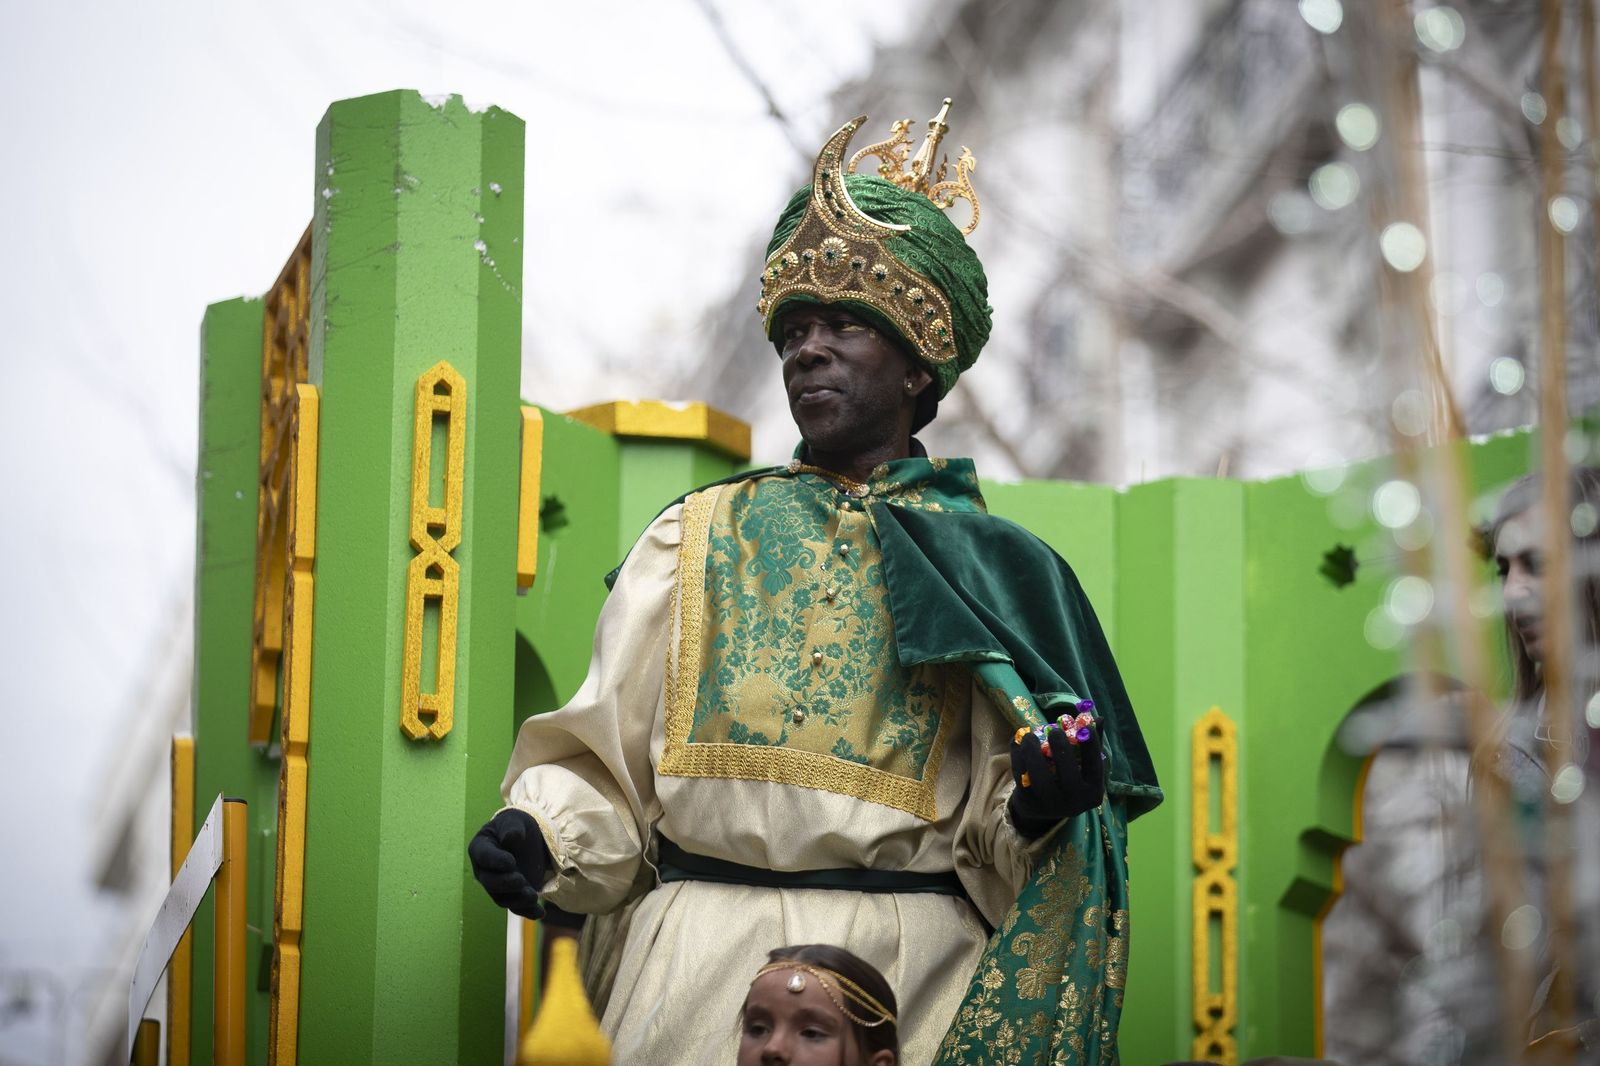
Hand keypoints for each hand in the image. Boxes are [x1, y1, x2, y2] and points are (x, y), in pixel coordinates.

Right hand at [468, 809, 549, 918]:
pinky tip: (540, 913)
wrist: (528, 839)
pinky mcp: (511, 895)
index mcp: (480, 849)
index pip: (484, 857)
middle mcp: (484, 871)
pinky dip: (527, 912)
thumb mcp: (515, 820)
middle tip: (522, 880)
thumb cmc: (516, 826)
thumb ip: (511, 827)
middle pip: (490, 882)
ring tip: (533, 896)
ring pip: (502, 898)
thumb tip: (511, 836)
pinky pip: (515, 907)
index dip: (496, 861)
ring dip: (517, 900)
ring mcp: (497, 885)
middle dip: (506, 883)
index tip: (511, 861)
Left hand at [1008, 720, 1103, 838]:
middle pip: (1068, 773)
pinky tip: (1017, 743)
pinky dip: (1017, 757)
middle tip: (1054, 730)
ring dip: (1033, 751)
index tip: (1086, 727)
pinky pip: (1022, 776)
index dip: (1092, 745)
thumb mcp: (1082, 768)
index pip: (1095, 766)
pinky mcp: (1029, 802)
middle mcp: (1074, 802)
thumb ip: (1090, 745)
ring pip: (1040, 776)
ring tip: (1029, 735)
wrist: (1041, 808)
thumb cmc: (1067, 780)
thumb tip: (1099, 718)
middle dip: (1061, 748)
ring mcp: (1050, 804)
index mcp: (1093, 791)